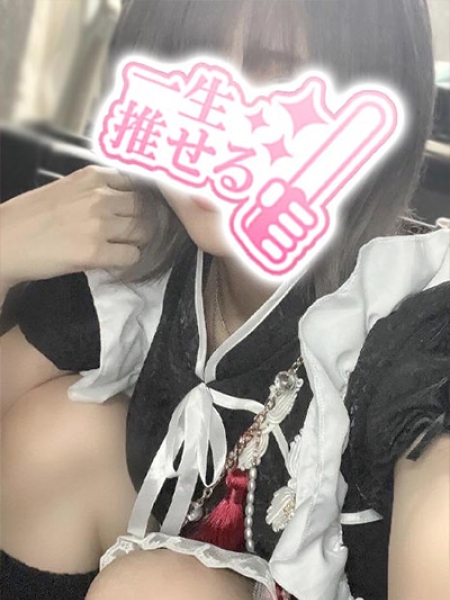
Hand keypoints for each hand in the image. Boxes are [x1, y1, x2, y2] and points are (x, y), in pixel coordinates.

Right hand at [0, 165, 150, 291]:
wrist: (5, 241)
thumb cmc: (32, 216)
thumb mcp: (68, 187)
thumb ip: (98, 188)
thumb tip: (130, 197)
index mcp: (93, 177)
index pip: (138, 183)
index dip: (141, 200)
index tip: (137, 210)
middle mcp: (99, 197)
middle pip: (144, 209)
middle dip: (141, 222)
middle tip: (131, 233)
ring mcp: (98, 225)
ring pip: (143, 232)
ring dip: (136, 241)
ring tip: (119, 246)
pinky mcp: (95, 252)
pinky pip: (131, 256)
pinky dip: (127, 260)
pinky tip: (112, 259)